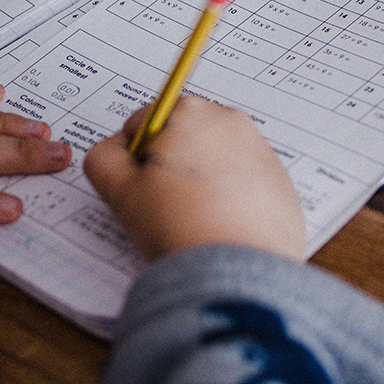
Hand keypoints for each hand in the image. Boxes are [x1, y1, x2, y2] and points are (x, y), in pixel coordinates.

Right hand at [84, 96, 304, 261]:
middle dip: (170, 167)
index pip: (143, 125)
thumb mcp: (119, 190)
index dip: (134, 161)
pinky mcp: (280, 182)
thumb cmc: (177, 226)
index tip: (144, 190)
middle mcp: (230, 120)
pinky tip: (221, 227)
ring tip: (196, 220)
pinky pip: (243, 183)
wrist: (237, 272)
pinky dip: (230, 199)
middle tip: (168, 206)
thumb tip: (115, 148)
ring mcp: (261, 151)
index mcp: (190, 111)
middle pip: (181, 139)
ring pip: (212, 161)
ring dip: (200, 183)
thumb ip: (103, 157)